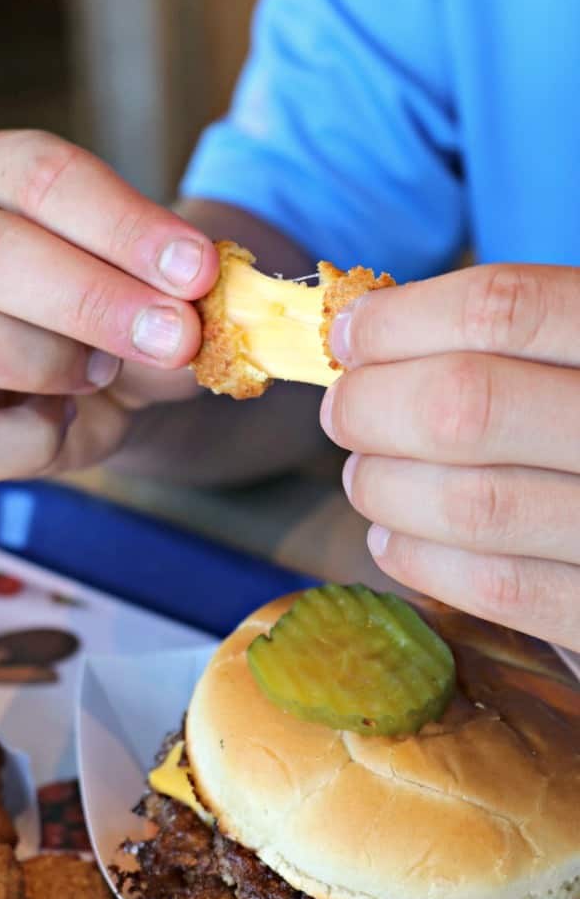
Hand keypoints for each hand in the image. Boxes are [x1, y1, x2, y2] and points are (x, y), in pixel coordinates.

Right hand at [0, 130, 217, 479]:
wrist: (118, 383)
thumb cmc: (139, 315)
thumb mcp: (176, 293)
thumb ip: (188, 299)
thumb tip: (198, 321)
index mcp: (4, 173)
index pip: (46, 178)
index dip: (125, 227)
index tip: (198, 271)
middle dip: (93, 301)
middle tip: (177, 337)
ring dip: (43, 361)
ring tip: (104, 372)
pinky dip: (27, 440)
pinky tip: (64, 418)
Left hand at [320, 263, 579, 650]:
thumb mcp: (578, 357)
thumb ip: (500, 340)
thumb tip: (361, 338)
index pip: (501, 309)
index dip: (401, 320)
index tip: (349, 336)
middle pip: (465, 404)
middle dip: (372, 406)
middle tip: (343, 412)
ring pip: (469, 504)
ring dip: (384, 487)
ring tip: (366, 476)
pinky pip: (495, 588)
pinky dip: (419, 558)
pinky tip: (393, 537)